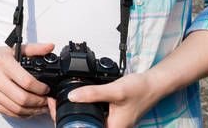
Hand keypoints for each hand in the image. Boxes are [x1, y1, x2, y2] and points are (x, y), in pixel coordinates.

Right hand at [0, 42, 53, 118]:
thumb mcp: (15, 49)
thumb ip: (35, 49)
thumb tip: (50, 47)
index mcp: (2, 62)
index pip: (27, 82)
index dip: (41, 89)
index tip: (46, 89)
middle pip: (22, 98)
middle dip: (39, 102)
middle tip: (47, 100)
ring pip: (16, 109)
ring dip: (32, 110)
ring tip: (40, 106)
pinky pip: (8, 113)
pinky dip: (22, 114)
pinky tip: (28, 109)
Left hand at [45, 72, 161, 127]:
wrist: (153, 85)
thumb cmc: (140, 90)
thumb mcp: (114, 90)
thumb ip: (93, 93)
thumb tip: (72, 96)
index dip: (66, 123)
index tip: (55, 109)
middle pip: (83, 127)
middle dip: (66, 118)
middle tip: (54, 103)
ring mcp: (111, 122)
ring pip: (87, 122)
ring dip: (73, 113)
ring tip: (60, 101)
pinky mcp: (111, 116)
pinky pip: (92, 115)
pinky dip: (82, 108)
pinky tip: (76, 99)